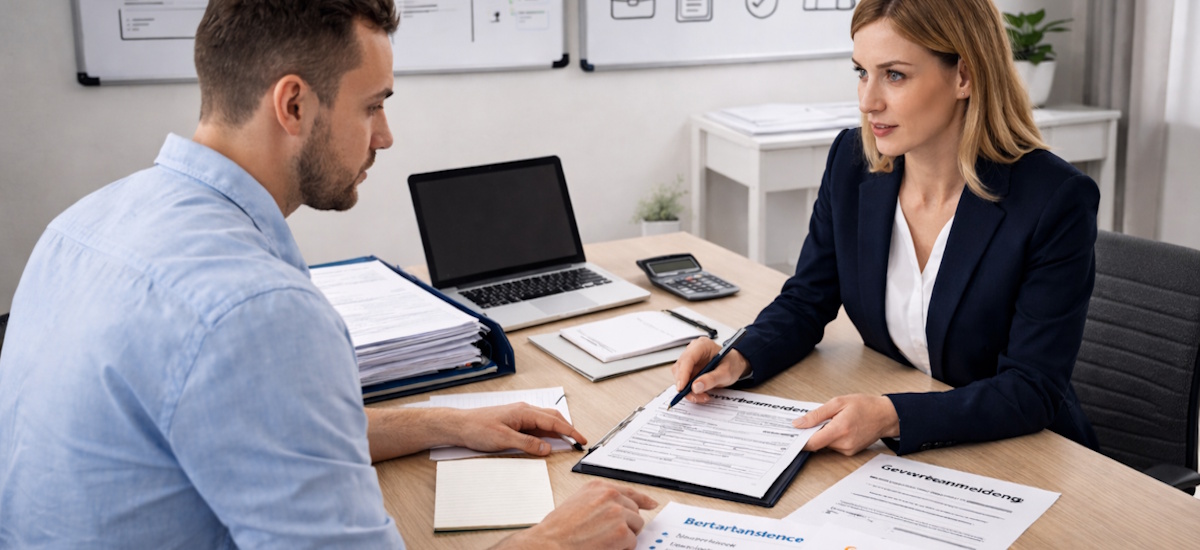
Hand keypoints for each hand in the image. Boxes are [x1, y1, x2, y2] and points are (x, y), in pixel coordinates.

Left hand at [452, 403, 586, 455]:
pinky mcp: (514, 421)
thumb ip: (528, 444)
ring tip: (567, 441)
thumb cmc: (478, 428)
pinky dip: (546, 432)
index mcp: (524, 412)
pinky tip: (546, 440)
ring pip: (545, 421)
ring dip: (557, 430)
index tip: (581, 439)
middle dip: (568, 428)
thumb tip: (547, 448)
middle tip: (578, 441)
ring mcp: (519, 415)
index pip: (554, 422)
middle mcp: (524, 411)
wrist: (460, 425)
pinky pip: (535, 425)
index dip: (570, 431)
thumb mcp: (504, 439)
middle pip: (553, 418)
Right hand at [496, 480, 657, 549]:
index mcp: (598, 487)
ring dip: (624, 536)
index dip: (642, 499)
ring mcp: (617, 513)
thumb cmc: (558, 529)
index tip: (651, 503)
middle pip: (634, 511)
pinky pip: (632, 542)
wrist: (549, 544)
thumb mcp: (578, 503)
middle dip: (626, 524)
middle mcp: (610, 495)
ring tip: (603, 540)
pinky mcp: (622, 531)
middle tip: (609, 534)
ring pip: (636, 527)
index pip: (628, 491)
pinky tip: (605, 547)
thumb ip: (600, 501)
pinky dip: (622, 548)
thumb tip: (620, 508)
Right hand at [670, 337, 749, 403]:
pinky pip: (684, 381)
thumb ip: (712, 379)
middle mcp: (693, 351)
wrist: (735, 365)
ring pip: (680, 377)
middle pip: (680, 368)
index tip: (682, 388)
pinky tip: (701, 394)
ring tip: (703, 396)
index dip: (682, 374)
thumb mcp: (726, 373)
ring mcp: (690, 360)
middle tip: (696, 396)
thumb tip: (695, 386)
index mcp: (702, 346)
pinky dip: (691, 390)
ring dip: (688, 390)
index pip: (687, 359)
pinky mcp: (689, 369)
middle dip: (686, 385)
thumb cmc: (732, 364)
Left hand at [794, 394, 899, 455]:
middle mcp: (844, 443)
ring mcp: (848, 450)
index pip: (812, 443)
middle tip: (815, 419)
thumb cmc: (865, 406)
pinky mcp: (850, 452)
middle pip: (817, 443)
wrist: (886, 415)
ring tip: (834, 420)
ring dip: (824, 434)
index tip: (793, 435)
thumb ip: (816, 415)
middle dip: (813, 432)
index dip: (800, 440)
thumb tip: (799, 423)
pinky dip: (832, 437)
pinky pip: (834, 446)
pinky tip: (839, 426)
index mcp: (840, 430)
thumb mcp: (838, 403)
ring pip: (825, 445)